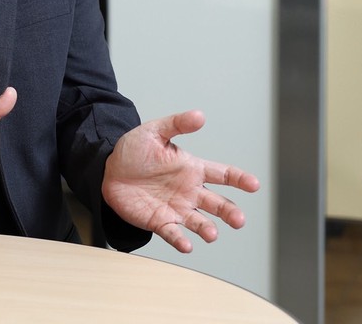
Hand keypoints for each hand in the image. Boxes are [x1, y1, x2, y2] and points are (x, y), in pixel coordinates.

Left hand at [101, 110, 259, 252]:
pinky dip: (181, 240)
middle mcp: (189, 191)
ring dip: (207, 229)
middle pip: (217, 204)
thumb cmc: (134, 150)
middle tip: (238, 220)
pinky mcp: (160, 221)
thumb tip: (199, 115)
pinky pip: (174, 233)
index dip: (239, 179)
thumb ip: (177, 124)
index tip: (254, 185)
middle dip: (230, 212)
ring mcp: (176, 208)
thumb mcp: (155, 132)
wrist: (108, 170)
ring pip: (199, 222)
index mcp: (192, 169)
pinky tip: (187, 245)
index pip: (222, 174)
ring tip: (211, 234)